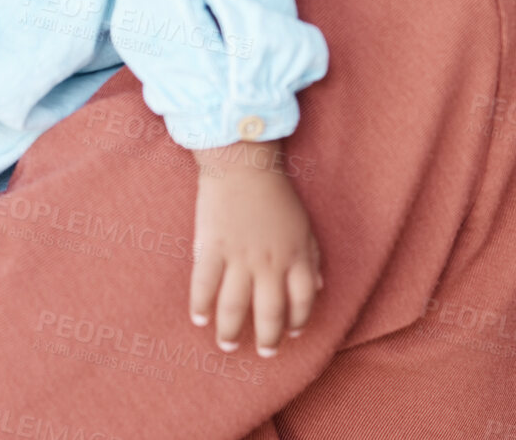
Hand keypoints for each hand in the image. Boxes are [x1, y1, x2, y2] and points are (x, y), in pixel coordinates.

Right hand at [188, 140, 322, 356]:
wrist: (243, 164)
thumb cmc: (275, 193)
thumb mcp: (304, 225)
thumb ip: (311, 258)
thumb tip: (316, 288)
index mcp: (295, 256)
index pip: (302, 301)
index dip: (298, 321)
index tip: (291, 333)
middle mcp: (269, 263)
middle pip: (269, 312)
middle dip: (267, 339)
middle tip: (263, 352)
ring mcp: (239, 257)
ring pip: (235, 307)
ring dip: (231, 331)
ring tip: (228, 345)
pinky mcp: (212, 248)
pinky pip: (205, 285)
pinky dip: (201, 306)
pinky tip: (199, 318)